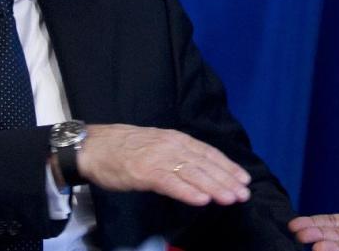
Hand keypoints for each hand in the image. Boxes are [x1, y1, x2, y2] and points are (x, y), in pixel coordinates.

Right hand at [76, 123, 250, 206]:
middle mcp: (172, 146)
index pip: (208, 153)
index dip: (227, 166)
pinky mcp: (145, 172)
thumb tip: (199, 169)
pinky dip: (188, 191)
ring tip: (231, 198)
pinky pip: (171, 183)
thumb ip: (177, 155)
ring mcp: (159, 158)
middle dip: (227, 179)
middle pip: (205, 164)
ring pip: (193, 174)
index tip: (243, 178)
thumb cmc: (124, 148)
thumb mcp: (157, 145)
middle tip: (244, 193)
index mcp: (176, 139)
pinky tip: (202, 200)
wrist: (94, 146)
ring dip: (215, 187)